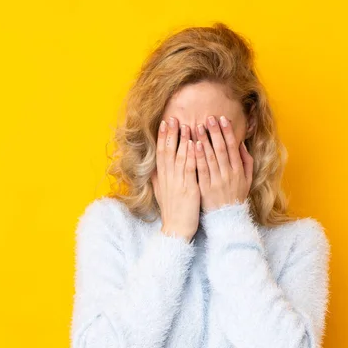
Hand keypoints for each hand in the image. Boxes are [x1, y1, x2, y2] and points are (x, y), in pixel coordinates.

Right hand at [151, 117, 199, 242]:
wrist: (176, 229)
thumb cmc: (172, 212)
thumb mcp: (161, 193)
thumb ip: (157, 179)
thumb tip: (152, 168)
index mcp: (162, 178)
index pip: (161, 153)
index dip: (163, 137)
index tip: (165, 123)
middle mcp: (168, 178)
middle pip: (168, 151)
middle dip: (171, 133)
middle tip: (174, 117)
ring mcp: (178, 182)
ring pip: (179, 157)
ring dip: (183, 140)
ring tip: (186, 125)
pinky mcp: (189, 188)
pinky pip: (190, 169)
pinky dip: (192, 155)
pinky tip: (195, 144)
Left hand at [194, 115, 252, 212]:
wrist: (227, 218)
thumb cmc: (236, 196)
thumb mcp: (247, 179)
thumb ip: (246, 161)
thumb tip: (240, 143)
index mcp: (238, 170)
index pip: (233, 147)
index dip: (228, 132)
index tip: (222, 119)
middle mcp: (228, 174)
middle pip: (221, 149)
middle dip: (215, 132)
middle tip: (208, 118)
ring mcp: (216, 181)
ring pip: (210, 158)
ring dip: (204, 141)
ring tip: (197, 126)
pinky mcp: (205, 188)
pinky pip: (201, 170)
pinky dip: (197, 157)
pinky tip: (193, 145)